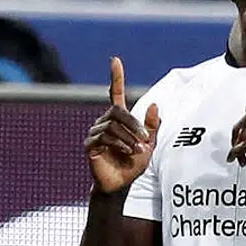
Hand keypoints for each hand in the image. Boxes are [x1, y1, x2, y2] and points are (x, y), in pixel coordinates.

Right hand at [86, 56, 159, 194]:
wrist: (121, 184)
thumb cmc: (133, 164)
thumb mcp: (149, 144)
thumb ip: (152, 126)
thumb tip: (155, 105)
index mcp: (118, 119)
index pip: (114, 93)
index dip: (116, 77)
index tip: (115, 60)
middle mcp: (104, 122)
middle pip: (116, 111)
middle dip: (133, 123)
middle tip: (145, 138)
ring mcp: (95, 133)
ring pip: (112, 125)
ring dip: (129, 138)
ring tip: (137, 151)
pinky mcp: (90, 145)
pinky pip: (104, 137)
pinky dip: (120, 144)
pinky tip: (128, 152)